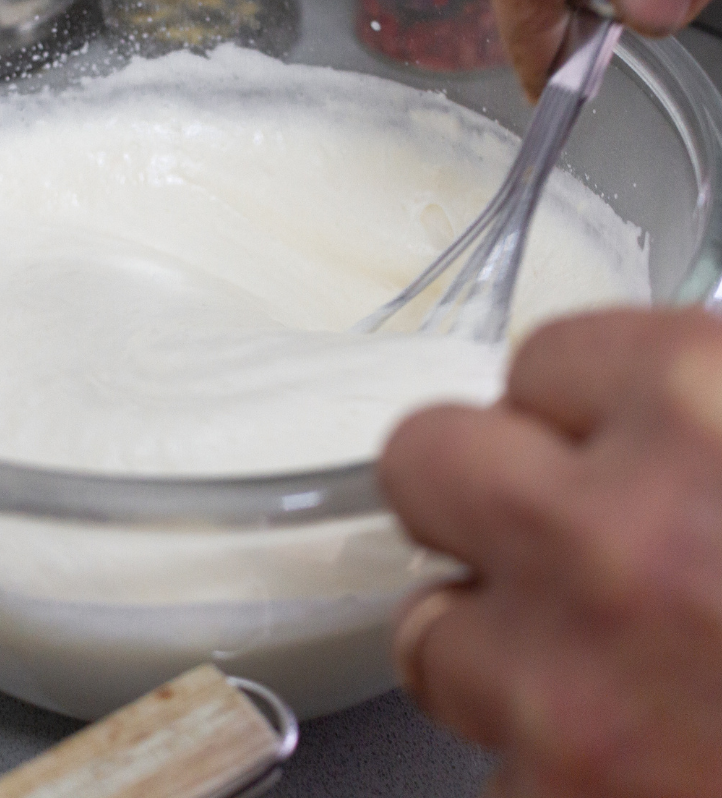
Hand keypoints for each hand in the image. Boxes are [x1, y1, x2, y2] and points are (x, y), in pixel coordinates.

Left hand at [379, 309, 721, 796]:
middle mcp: (613, 539)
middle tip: (546, 532)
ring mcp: (562, 690)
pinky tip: (640, 755)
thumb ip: (700, 418)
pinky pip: (495, 764)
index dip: (576, 409)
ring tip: (611, 675)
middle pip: (425, 461)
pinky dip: (548, 758)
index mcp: (700, 411)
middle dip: (475, 495)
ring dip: (499, 648)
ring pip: (431, 633)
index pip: (541, 361)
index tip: (598, 440)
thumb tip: (641, 408)